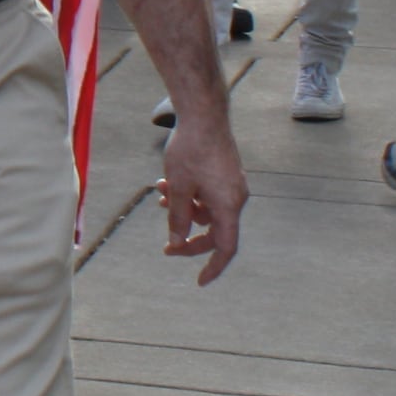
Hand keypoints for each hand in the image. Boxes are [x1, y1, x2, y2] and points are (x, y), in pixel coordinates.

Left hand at [155, 112, 247, 282]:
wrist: (203, 114)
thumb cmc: (190, 150)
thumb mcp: (178, 187)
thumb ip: (178, 217)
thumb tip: (176, 241)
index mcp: (228, 206)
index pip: (225, 247)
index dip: (213, 267)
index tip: (199, 281)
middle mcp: (235, 198)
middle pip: (214, 230)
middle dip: (189, 237)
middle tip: (166, 246)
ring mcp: (232, 185)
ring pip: (207, 210)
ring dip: (184, 209)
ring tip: (160, 197)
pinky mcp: (225, 174)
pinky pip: (209, 195)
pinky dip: (190, 195)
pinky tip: (167, 185)